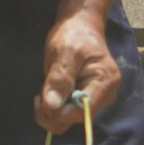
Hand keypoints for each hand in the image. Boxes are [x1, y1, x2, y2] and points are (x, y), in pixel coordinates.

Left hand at [34, 11, 115, 133]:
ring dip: (50, 109)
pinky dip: (53, 106)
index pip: (81, 112)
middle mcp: (104, 95)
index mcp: (104, 83)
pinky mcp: (84, 98)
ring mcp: (95, 98)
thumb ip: (59, 79)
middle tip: (39, 93)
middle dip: (52, 111)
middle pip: (74, 118)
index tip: (39, 99)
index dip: (58, 112)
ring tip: (43, 90)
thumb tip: (52, 105)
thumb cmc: (73, 36)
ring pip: (68, 118)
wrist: (79, 27)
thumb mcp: (64, 52)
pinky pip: (67, 111)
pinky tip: (47, 93)